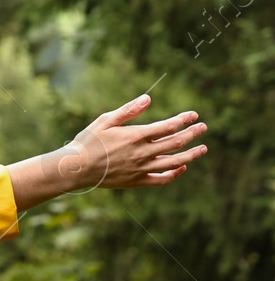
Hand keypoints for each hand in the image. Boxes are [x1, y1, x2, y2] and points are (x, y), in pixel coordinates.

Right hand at [9, 93, 207, 209]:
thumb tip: (148, 98)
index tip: (194, 115)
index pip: (167, 126)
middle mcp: (142, 153)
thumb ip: (128, 110)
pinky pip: (162, 179)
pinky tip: (182, 167)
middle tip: (203, 127)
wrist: (76, 169)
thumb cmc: (88, 141)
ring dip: (192, 155)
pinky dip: (175, 174)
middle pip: (175, 143)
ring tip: (203, 148)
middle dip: (192, 134)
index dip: (183, 120)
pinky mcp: (138, 181)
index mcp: (135, 136)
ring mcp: (141, 168)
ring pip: (174, 162)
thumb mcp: (105, 120)